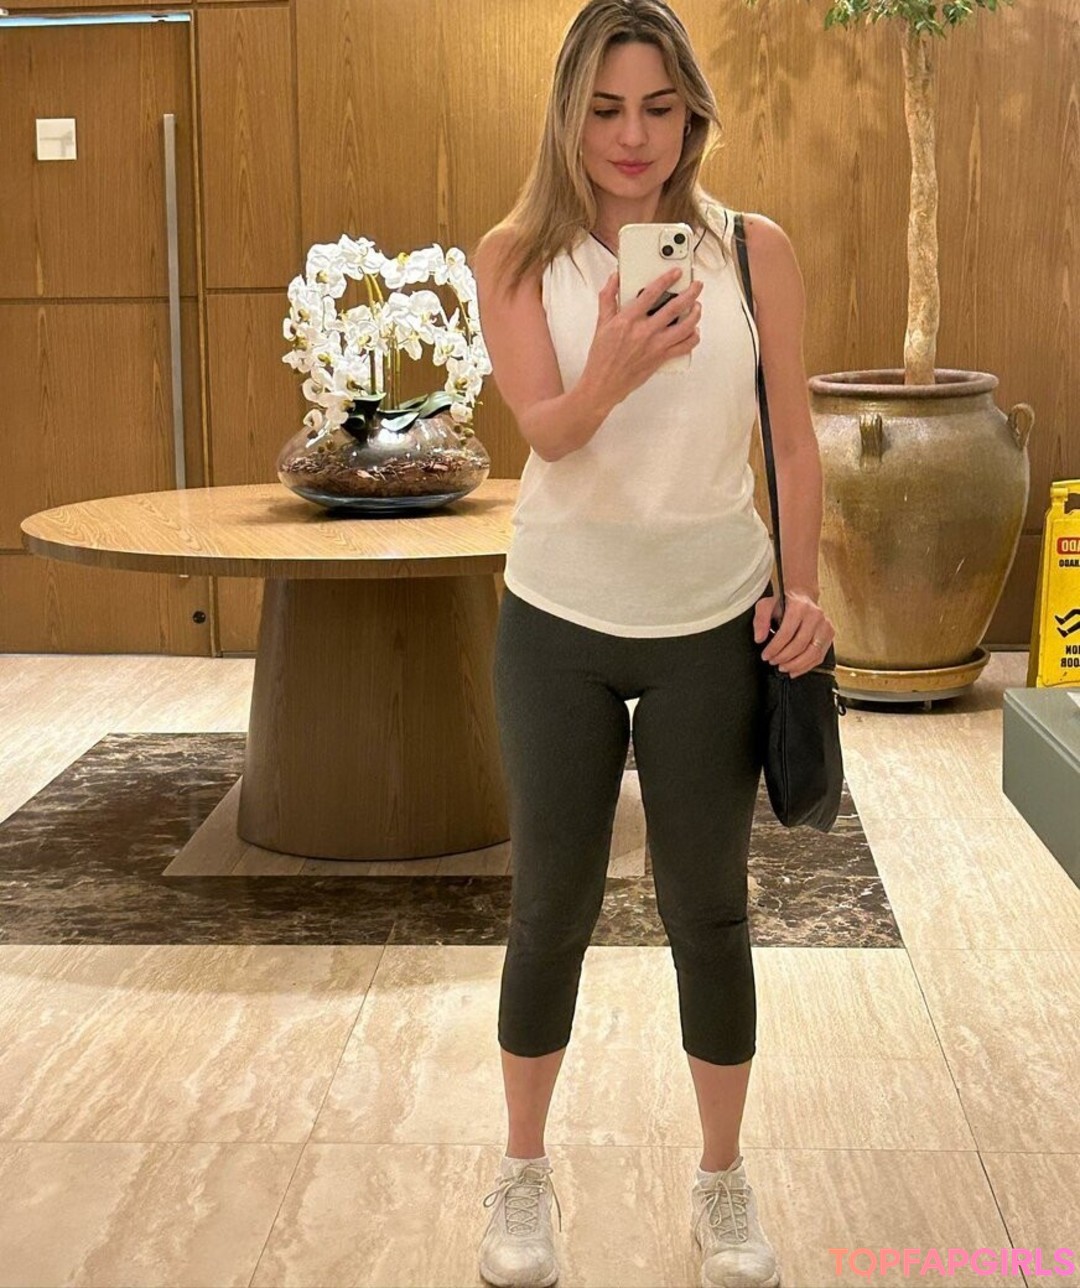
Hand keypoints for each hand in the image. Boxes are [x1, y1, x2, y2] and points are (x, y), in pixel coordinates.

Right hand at [580, 268, 702, 408]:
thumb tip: (614, 278)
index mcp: (628, 320)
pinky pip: (684, 347)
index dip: (666, 279)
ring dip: (695, 314)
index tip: (676, 273)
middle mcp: (644, 332)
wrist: (603, 384)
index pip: (651, 293)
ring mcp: (655, 346)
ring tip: (698, 306)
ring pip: (685, 327)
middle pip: (675, 308)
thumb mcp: (601, 324)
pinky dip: (692, 338)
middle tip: (697, 286)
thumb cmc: (601, 357)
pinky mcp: (661, 359)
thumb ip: (608, 298)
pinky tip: (694, 331)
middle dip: (690, 293)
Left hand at [753, 589, 834, 678]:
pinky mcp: (829, 634)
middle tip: (773, 662)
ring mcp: (824, 625)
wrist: (802, 596)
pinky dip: (806, 666)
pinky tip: (795, 670)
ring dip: (796, 664)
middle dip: (784, 657)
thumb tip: (759, 638)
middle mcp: (815, 616)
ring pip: (812, 652)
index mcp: (799, 607)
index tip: (766, 655)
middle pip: (800, 644)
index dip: (774, 648)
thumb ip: (760, 620)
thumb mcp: (766, 605)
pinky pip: (819, 655)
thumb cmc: (784, 601)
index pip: (787, 633)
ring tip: (783, 668)